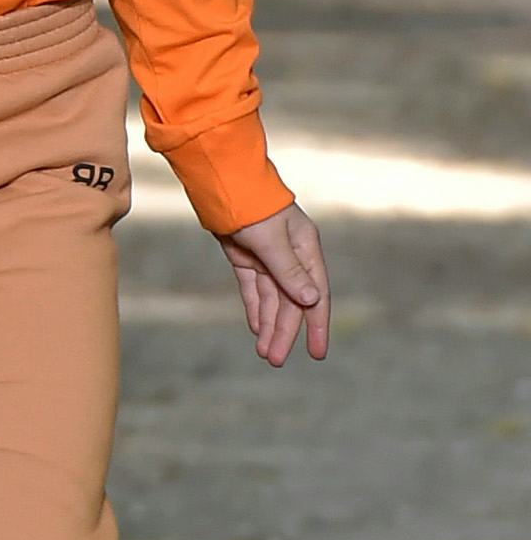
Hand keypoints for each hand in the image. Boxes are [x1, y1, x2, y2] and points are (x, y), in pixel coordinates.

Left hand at [221, 202, 329, 366]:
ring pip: (271, 299)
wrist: (222, 180)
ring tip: (264, 353)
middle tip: (275, 360)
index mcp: (306, 249)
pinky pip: (253, 288)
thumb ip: (290, 271)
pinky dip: (254, 307)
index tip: (317, 353)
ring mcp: (267, 256)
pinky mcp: (245, 255)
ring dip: (268, 325)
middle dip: (284, 332)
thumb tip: (312, 301)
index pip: (315, 295)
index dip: (317, 325)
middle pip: (291, 302)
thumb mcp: (271, 241)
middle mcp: (291, 255)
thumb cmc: (252, 206)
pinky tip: (255, 328)